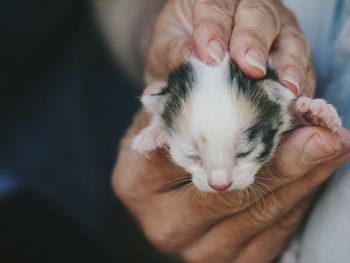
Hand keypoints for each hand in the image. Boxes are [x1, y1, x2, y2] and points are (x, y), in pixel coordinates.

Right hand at [112, 110, 349, 262]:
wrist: (167, 172)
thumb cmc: (168, 133)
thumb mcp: (165, 110)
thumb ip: (180, 98)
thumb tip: (209, 63)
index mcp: (135, 183)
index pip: (188, 157)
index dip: (235, 136)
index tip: (277, 114)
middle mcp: (162, 224)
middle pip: (228, 193)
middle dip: (282, 162)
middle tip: (321, 136)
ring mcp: (195, 249)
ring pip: (257, 215)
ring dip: (301, 179)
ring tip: (329, 146)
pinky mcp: (225, 262)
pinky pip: (271, 236)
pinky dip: (298, 201)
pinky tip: (316, 173)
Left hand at [146, 0, 314, 95]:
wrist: (196, 52)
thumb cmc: (180, 47)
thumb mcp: (166, 49)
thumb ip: (175, 54)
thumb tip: (192, 65)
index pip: (214, 7)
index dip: (213, 30)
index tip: (211, 56)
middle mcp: (247, 7)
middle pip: (258, 15)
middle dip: (254, 42)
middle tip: (251, 67)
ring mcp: (274, 25)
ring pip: (288, 36)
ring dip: (288, 63)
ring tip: (285, 86)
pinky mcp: (290, 47)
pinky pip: (303, 60)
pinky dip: (302, 80)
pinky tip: (296, 98)